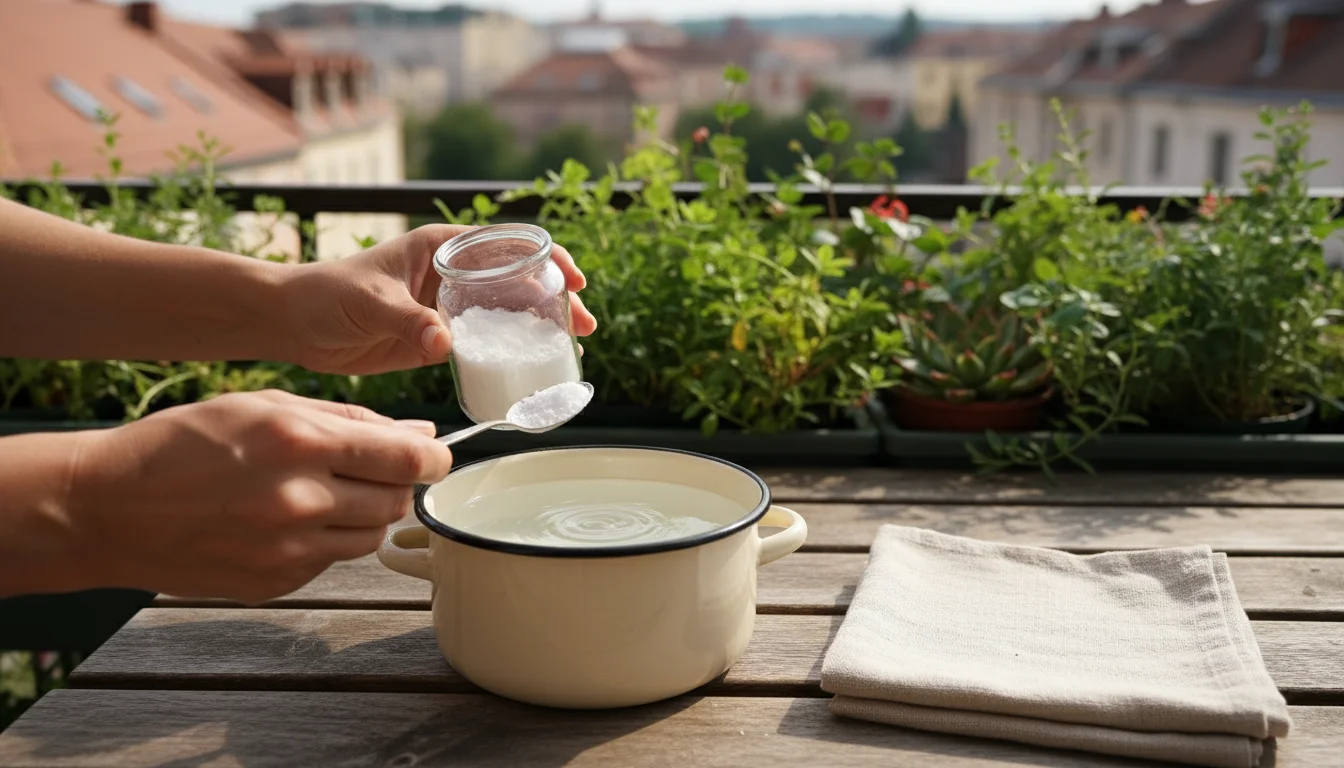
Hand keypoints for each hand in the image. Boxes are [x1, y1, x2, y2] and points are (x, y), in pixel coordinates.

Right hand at [65, 390, 453, 602]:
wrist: (108, 508)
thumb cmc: (182, 445)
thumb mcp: (263, 405)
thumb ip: (348, 420)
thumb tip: (418, 433)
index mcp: (300, 442)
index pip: (407, 458)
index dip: (434, 458)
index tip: (435, 456)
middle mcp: (301, 499)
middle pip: (396, 500)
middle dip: (395, 482)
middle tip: (369, 469)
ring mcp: (289, 549)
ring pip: (371, 535)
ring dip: (364, 513)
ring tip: (322, 492)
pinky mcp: (277, 582)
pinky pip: (331, 560)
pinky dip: (326, 540)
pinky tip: (287, 520)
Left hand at [280, 224, 597, 375]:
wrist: (293, 324)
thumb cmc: (326, 294)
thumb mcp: (369, 302)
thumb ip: (407, 320)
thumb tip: (445, 342)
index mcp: (441, 249)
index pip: (507, 244)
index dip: (546, 257)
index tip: (572, 278)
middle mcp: (452, 276)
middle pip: (519, 281)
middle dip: (557, 299)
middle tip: (584, 324)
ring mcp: (447, 309)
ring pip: (507, 315)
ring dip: (540, 330)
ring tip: (572, 349)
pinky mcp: (438, 341)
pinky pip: (483, 346)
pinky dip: (510, 355)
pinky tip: (531, 370)